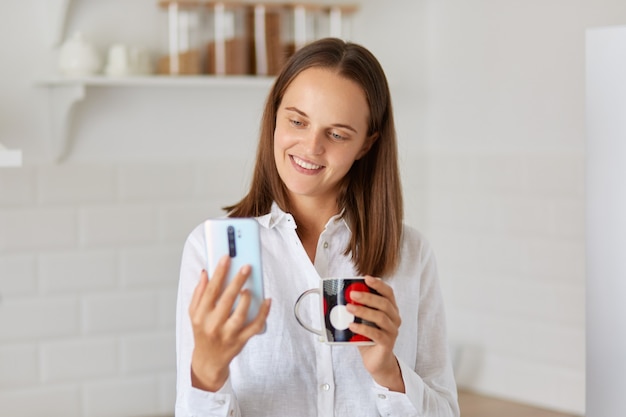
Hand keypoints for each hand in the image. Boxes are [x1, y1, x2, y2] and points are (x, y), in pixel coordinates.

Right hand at [189, 255, 270, 391]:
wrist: (208, 361)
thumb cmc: (202, 332)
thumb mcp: (194, 314)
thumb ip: (198, 293)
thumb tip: (204, 273)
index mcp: (201, 315)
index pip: (210, 290)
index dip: (219, 273)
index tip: (226, 258)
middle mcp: (213, 325)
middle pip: (227, 300)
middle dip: (237, 281)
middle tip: (246, 266)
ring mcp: (228, 334)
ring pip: (241, 314)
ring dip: (247, 299)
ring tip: (249, 287)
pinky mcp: (241, 341)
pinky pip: (255, 326)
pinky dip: (263, 313)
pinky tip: (267, 300)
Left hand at [347, 276, 404, 391]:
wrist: (376, 361)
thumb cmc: (368, 337)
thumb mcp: (363, 320)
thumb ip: (357, 309)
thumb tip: (339, 297)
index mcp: (391, 310)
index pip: (389, 293)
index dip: (378, 284)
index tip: (366, 278)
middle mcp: (395, 319)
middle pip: (384, 304)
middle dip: (368, 297)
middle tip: (352, 294)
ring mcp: (392, 332)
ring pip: (381, 318)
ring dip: (363, 311)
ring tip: (349, 308)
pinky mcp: (387, 344)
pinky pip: (376, 334)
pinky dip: (362, 328)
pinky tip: (351, 326)